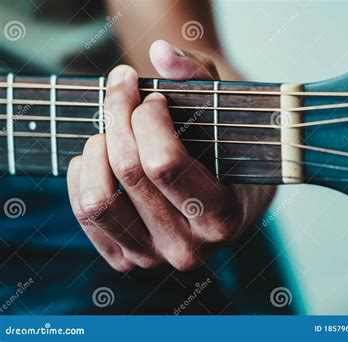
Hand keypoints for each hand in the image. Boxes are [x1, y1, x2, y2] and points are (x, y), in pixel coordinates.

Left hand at [67, 40, 275, 271]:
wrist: (227, 195)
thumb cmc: (228, 150)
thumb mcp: (227, 111)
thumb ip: (200, 78)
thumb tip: (160, 52)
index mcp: (222, 217)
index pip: (163, 164)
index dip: (147, 118)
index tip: (153, 97)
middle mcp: (188, 248)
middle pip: (129, 171)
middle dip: (119, 115)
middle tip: (123, 89)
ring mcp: (154, 257)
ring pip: (98, 199)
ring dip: (97, 149)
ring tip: (111, 130)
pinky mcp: (127, 259)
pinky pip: (85, 213)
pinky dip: (83, 175)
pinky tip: (100, 157)